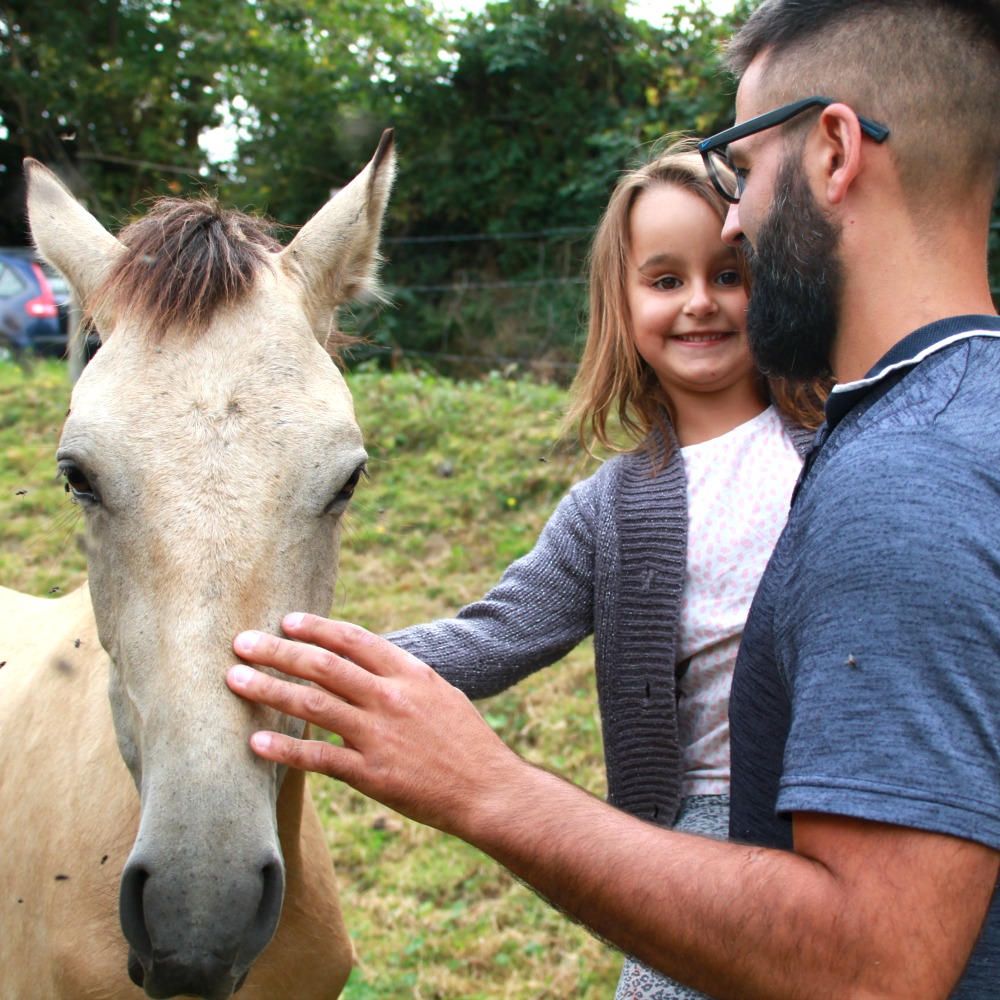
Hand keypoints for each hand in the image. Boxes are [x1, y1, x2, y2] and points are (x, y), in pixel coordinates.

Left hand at [227, 614, 519, 834]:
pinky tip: (255, 743)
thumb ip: (401, 678)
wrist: (490, 791)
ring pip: (312, 704)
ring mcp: (379, 736)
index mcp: (410, 674)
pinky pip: (319, 758)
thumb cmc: (466, 742)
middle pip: (323, 665)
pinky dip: (284, 749)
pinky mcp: (372, 775)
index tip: (287, 621)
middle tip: (241, 643)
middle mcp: (391, 698)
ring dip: (268, 690)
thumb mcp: (440, 694)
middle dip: (278, 651)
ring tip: (235, 680)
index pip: (354, 640)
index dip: (317, 628)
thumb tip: (364, 664)